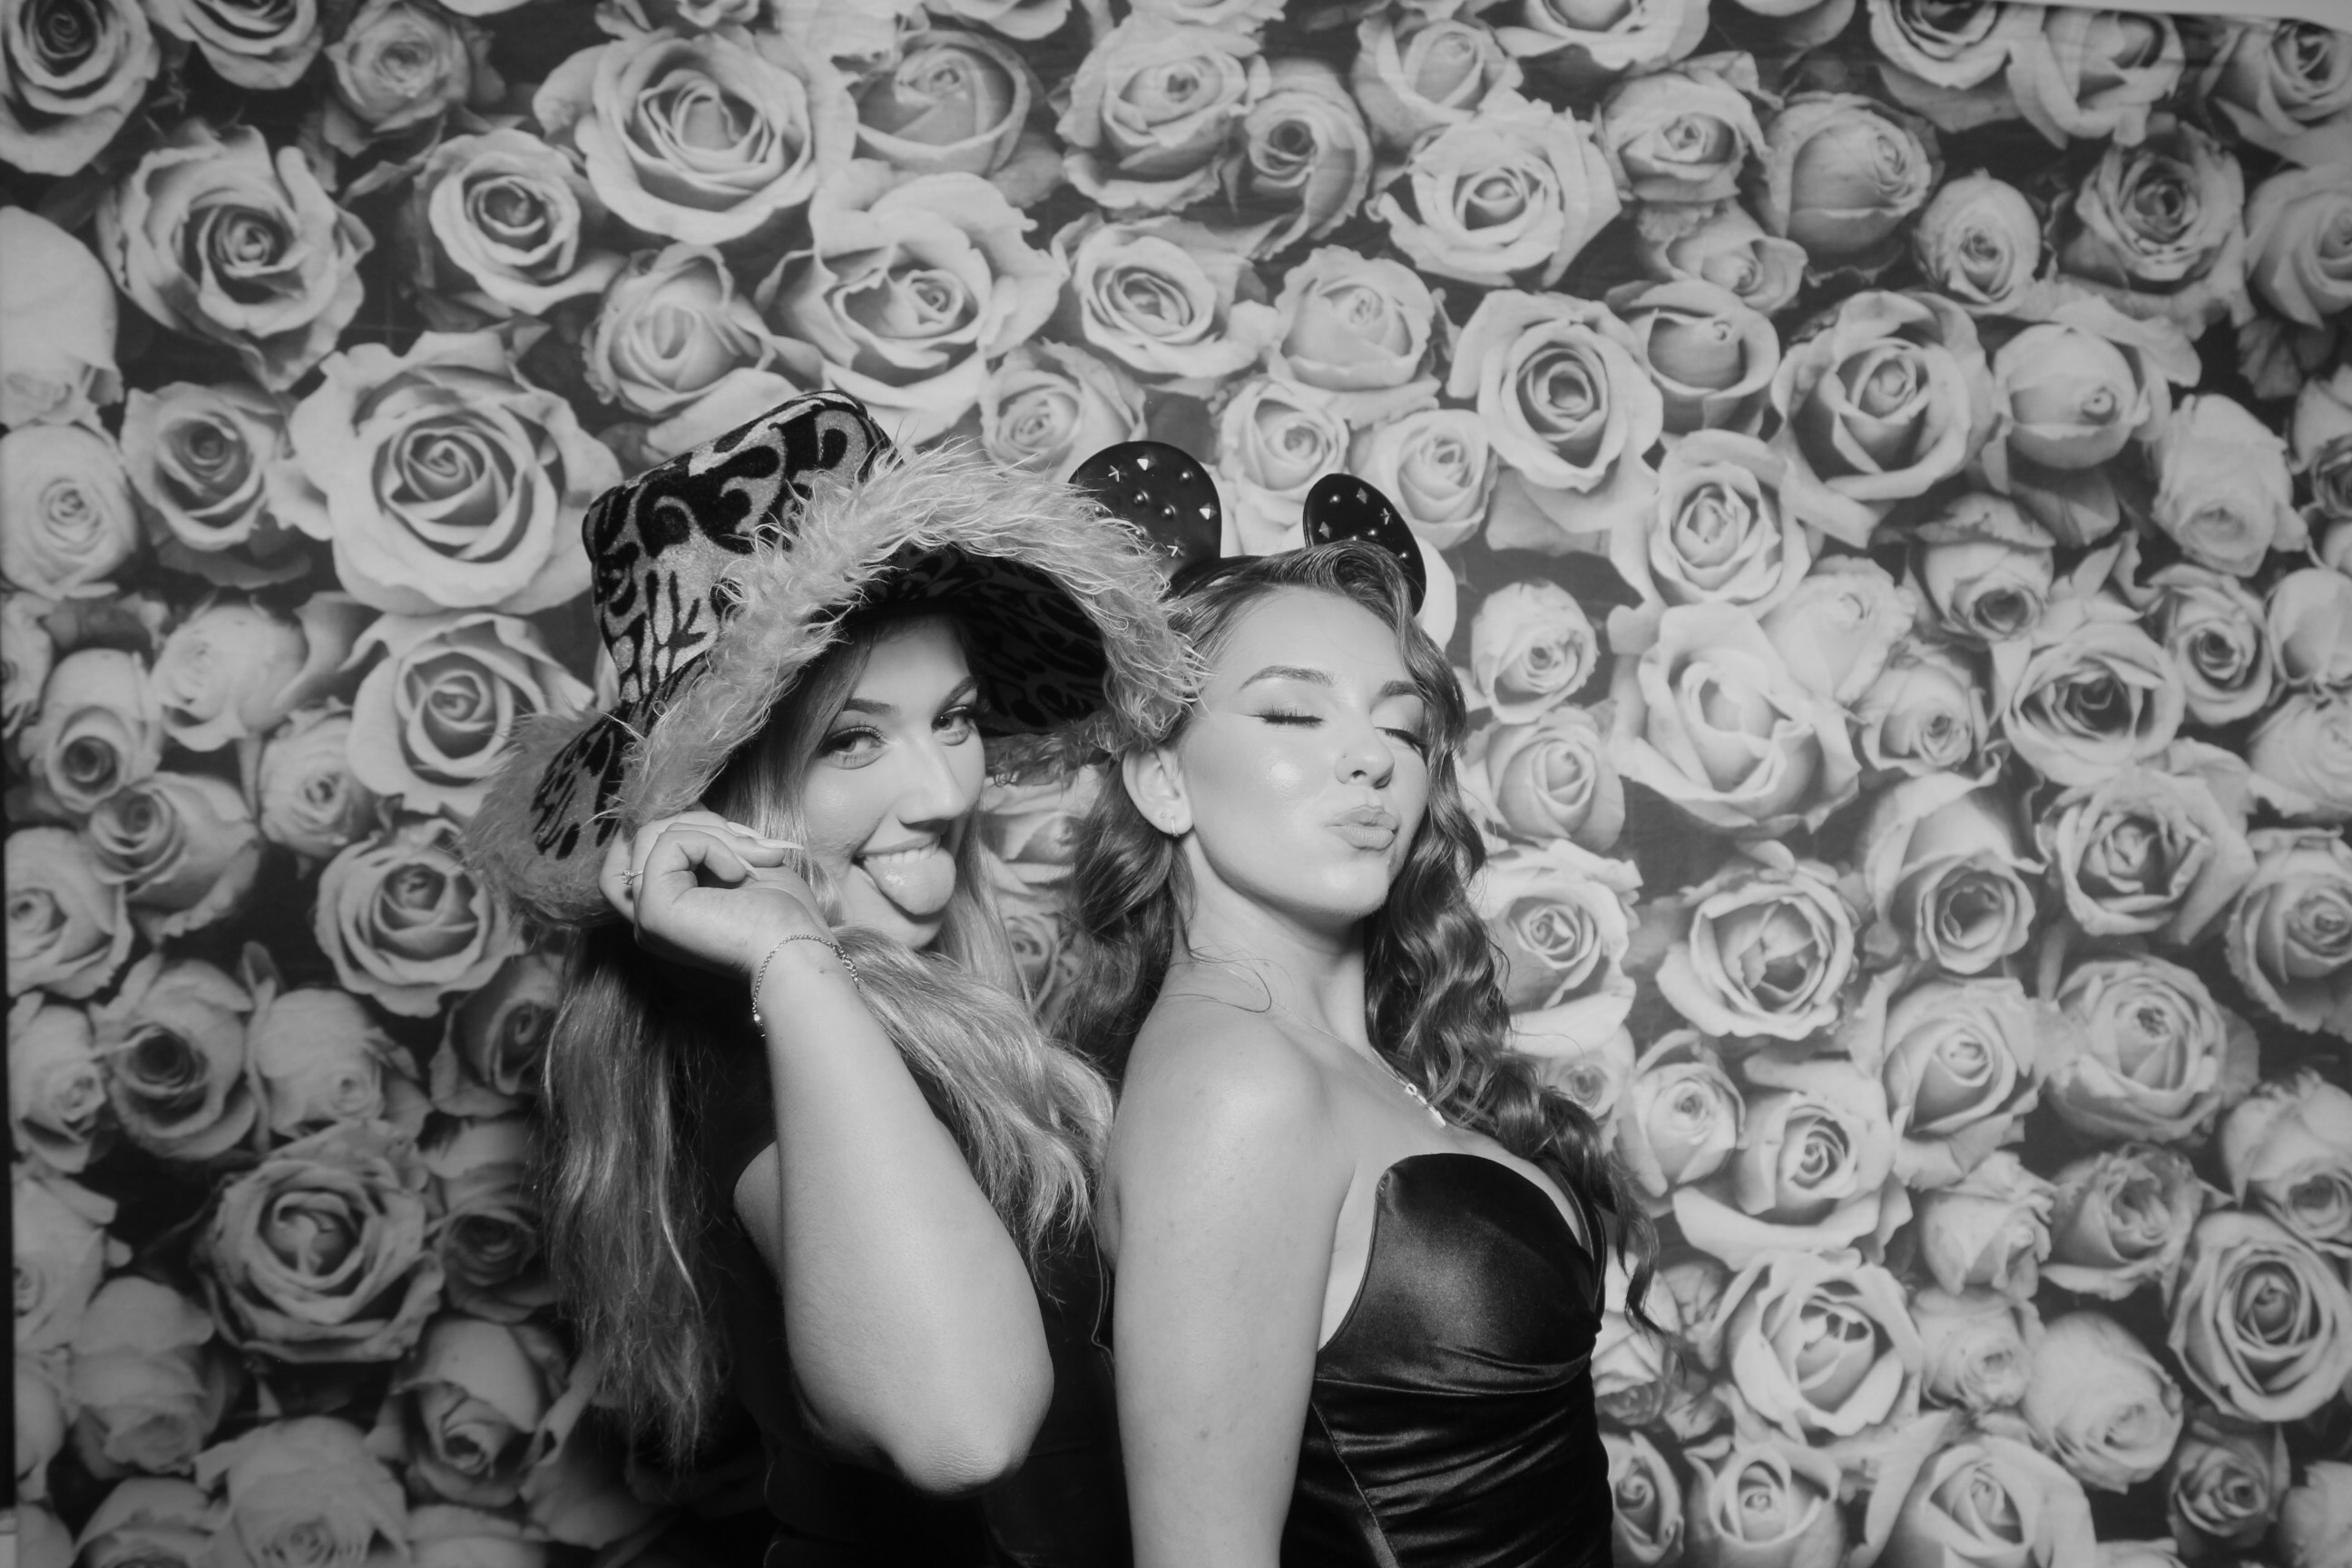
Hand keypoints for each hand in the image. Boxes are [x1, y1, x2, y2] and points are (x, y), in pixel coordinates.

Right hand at [600, 810, 828, 977]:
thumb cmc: (782, 913)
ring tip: (746, 864)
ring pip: (659, 834)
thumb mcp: (740, 861)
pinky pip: (670, 843)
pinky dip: (711, 846)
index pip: (649, 845)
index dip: (690, 826)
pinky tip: (736, 875)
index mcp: (669, 908)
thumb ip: (708, 839)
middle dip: (704, 825)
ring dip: (714, 836)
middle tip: (750, 847)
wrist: (795, 945)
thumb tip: (691, 804)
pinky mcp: (653, 908)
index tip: (735, 834)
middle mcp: (648, 914)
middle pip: (651, 834)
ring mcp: (646, 913)